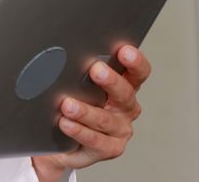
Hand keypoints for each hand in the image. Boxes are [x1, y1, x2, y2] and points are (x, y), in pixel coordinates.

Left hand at [31, 45, 150, 181]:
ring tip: (68, 104)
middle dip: (111, 81)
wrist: (60, 144)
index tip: (124, 51)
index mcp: (125, 88)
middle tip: (96, 70)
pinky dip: (79, 131)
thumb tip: (70, 55)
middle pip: (125, 94)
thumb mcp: (80, 87)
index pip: (138, 73)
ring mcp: (120, 130)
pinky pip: (94, 140)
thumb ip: (83, 73)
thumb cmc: (73, 106)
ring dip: (85, 111)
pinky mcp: (110, 149)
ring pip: (105, 119)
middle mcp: (126, 109)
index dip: (135, 62)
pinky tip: (66, 123)